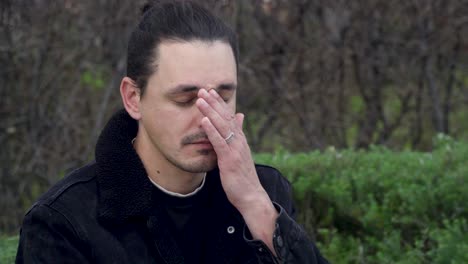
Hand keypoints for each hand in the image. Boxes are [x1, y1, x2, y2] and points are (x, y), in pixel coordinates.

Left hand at [196, 88, 266, 210]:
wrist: (251, 195)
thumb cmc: (243, 176)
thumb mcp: (241, 152)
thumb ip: (239, 134)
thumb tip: (240, 116)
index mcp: (240, 139)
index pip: (230, 116)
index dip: (220, 103)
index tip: (211, 91)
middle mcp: (239, 141)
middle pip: (226, 117)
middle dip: (214, 102)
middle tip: (203, 89)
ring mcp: (235, 149)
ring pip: (222, 126)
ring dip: (210, 111)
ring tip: (200, 100)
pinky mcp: (230, 159)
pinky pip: (219, 142)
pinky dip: (211, 130)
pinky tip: (203, 121)